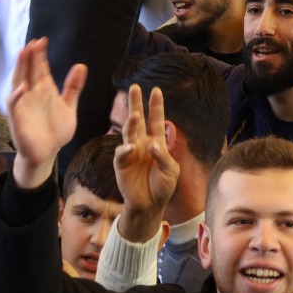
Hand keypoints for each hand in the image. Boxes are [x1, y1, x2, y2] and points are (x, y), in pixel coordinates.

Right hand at [6, 37, 87, 188]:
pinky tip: (22, 86)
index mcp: (44, 90)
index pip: (40, 68)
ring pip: (19, 82)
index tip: (43, 40)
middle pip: (29, 71)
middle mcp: (32, 94)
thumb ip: (73, 88)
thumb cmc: (55, 130)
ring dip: (20, 68)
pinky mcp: (18, 118)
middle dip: (30, 56)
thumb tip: (81, 66)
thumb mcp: (68, 106)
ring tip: (24, 53)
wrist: (47, 153)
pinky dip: (16, 95)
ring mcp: (23, 105)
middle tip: (34, 42)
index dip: (40, 55)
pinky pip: (14, 104)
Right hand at [113, 84, 178, 242]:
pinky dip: (126, 150)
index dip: (156, 105)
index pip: (157, 120)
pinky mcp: (122, 165)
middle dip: (136, 104)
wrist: (150, 205)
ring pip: (129, 132)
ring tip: (135, 114)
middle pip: (139, 120)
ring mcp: (131, 153)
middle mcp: (142, 144)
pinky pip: (122, 154)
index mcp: (157, 143)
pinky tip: (131, 148)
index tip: (157, 90)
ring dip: (132, 123)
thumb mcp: (171, 171)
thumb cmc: (162, 187)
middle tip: (134, 87)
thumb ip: (164, 157)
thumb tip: (151, 145)